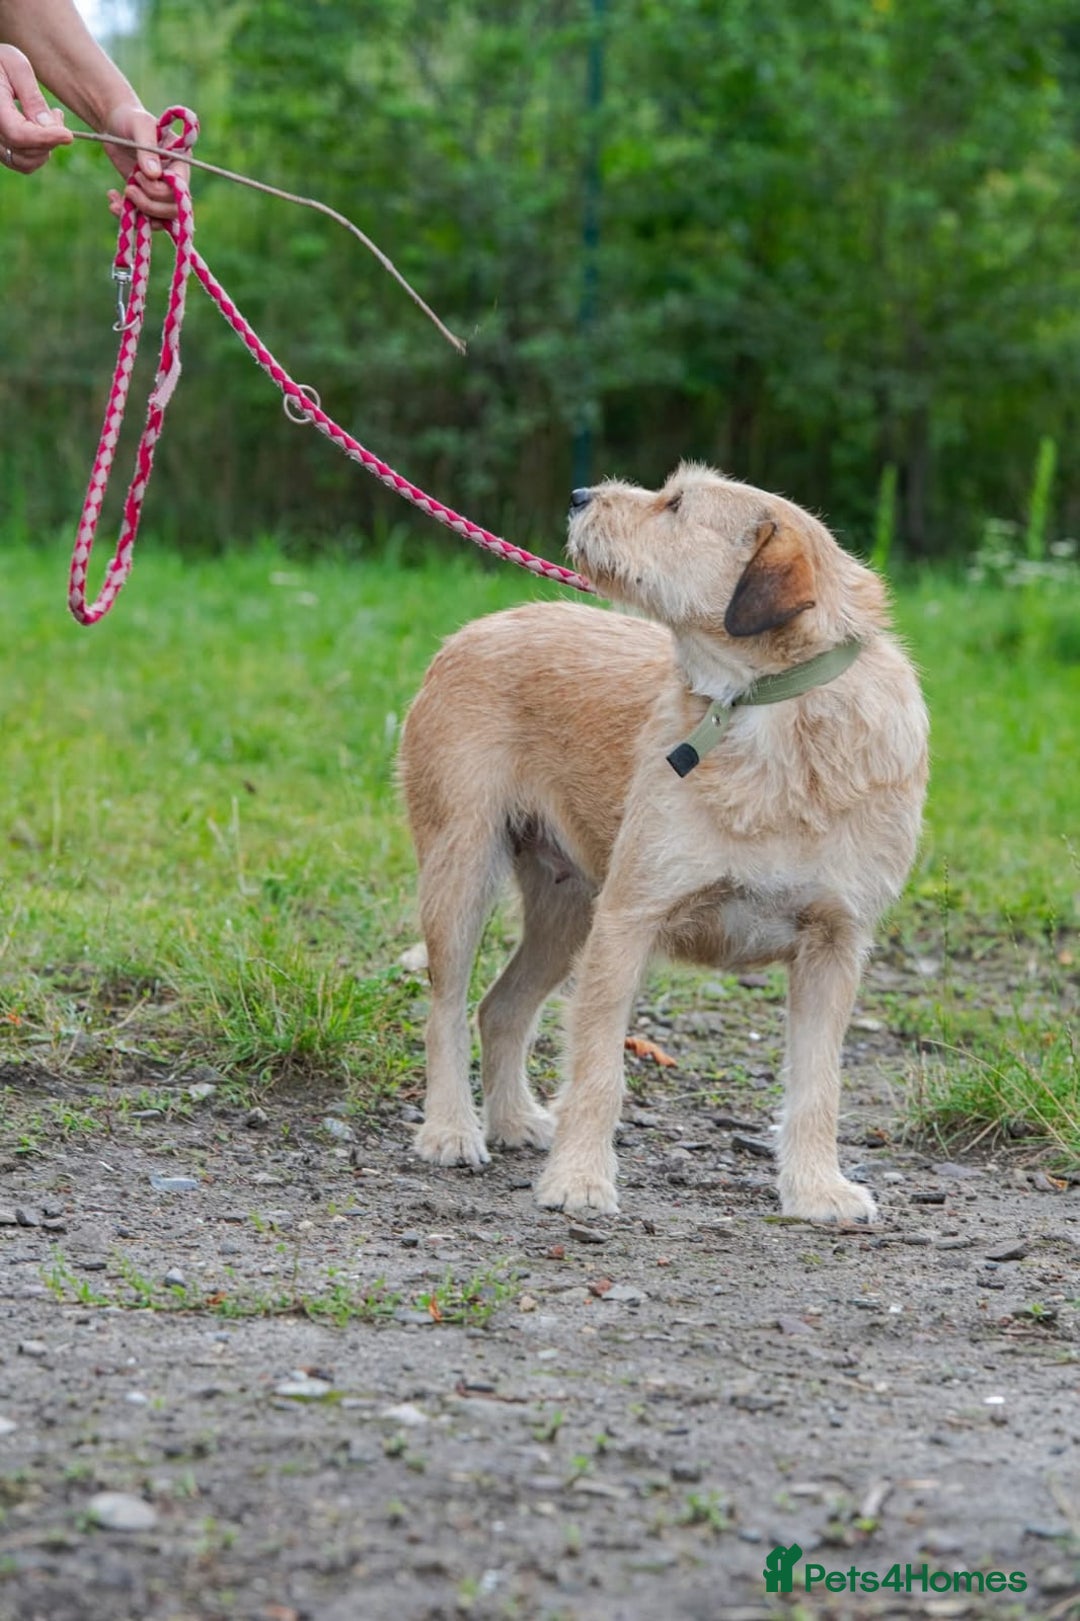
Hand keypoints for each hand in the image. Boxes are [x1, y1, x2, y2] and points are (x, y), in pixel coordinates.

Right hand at [0, 43, 70, 171]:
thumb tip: (49, 127)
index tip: (68, 135)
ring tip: (50, 118)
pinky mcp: (1, 148)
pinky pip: (23, 163)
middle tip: (56, 113)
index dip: (46, 138)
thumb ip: (32, 96)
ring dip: (46, 147)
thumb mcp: (16, 66)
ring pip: (26, 163)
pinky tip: (43, 130)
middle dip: (49, 138)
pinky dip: (39, 152)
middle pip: (26, 151)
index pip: (19, 135)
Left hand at [102, 101, 188, 223]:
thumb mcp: (140, 126)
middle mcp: (175, 180)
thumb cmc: (131, 119)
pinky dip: (127, 215)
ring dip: (139, 214)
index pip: (180, 190)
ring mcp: (161, 191)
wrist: (116, 123)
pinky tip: (112, 202)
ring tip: (119, 199)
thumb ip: (148, 149)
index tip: (138, 175)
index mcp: (180, 163)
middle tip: (128, 189)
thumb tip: (154, 175)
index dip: (159, 191)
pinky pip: (143, 217)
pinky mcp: (146, 196)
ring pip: (160, 219)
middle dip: (149, 205)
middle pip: (172, 209)